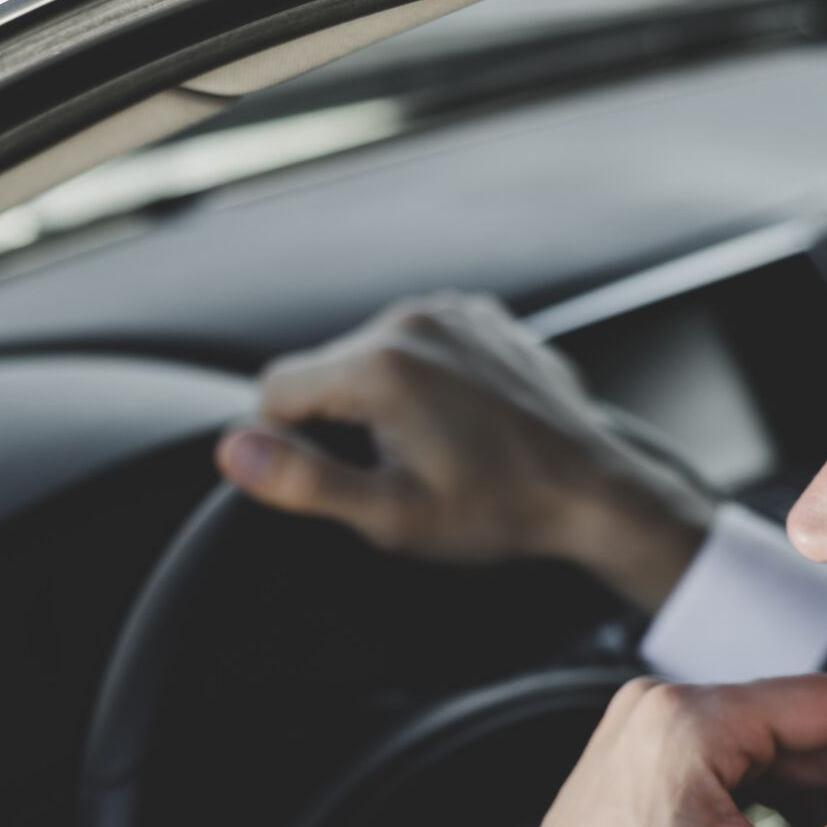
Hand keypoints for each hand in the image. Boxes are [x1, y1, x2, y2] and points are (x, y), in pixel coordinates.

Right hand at [213, 292, 713, 610]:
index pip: (277, 390)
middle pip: (326, 370)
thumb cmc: (497, 511)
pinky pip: (421, 344)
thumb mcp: (392, 516)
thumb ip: (304, 481)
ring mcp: (452, 311)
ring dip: (385, 400)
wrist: (593, 491)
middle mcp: (410, 320)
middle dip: (343, 421)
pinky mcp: (482, 316)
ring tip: (439, 448)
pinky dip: (426, 379)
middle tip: (403, 470)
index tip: (343, 476)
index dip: (291, 443)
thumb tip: (234, 451)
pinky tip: (463, 423)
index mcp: (379, 365)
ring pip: (372, 356)